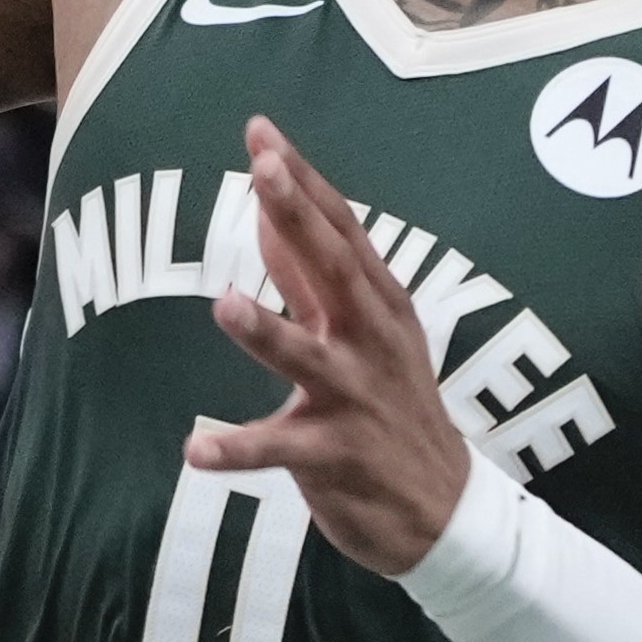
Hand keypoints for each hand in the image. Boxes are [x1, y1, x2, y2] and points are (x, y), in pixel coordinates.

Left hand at [190, 115, 476, 575]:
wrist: (445, 508)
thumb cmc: (393, 406)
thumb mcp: (364, 329)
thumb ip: (310, 273)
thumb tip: (272, 207)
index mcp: (378, 305)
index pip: (340, 230)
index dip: (301, 180)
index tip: (261, 133)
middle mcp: (371, 341)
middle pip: (335, 271)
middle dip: (299, 219)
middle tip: (261, 170)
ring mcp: (356, 398)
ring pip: (309, 359)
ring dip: (268, 332)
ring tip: (224, 304)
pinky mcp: (337, 457)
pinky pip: (282, 452)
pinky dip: (240, 450)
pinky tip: (196, 450)